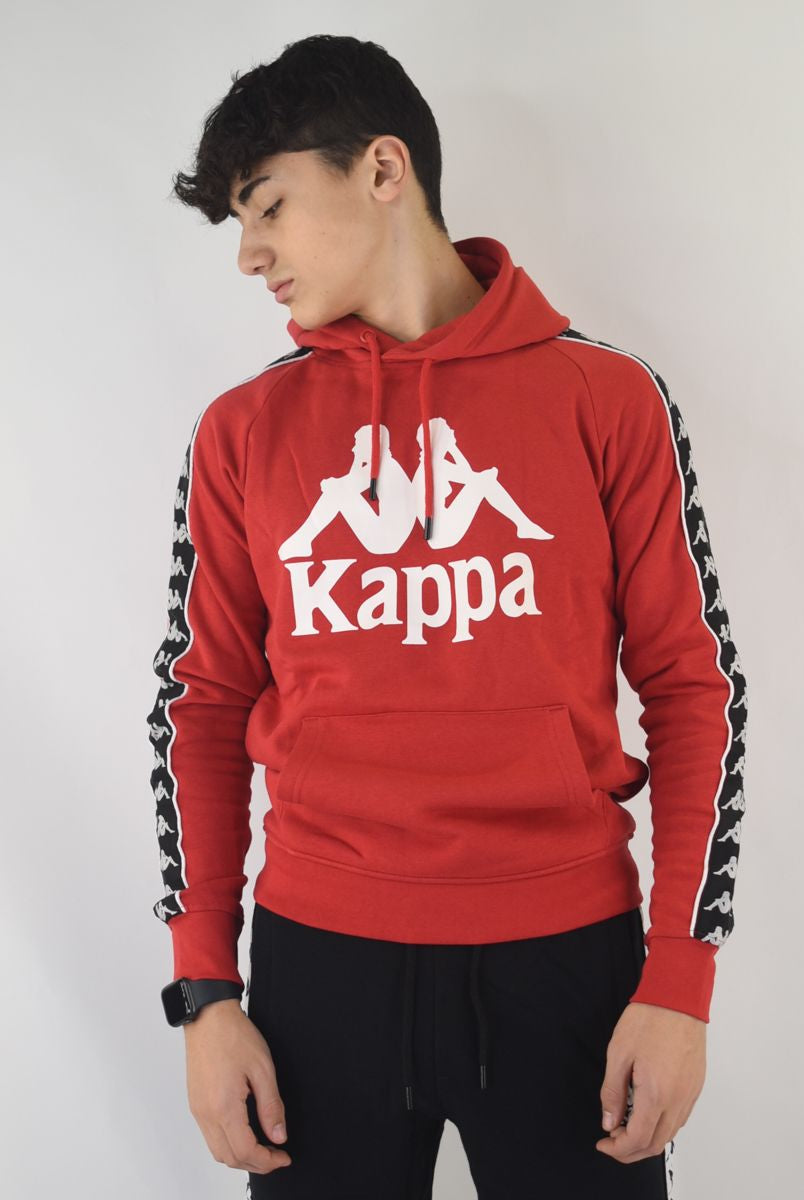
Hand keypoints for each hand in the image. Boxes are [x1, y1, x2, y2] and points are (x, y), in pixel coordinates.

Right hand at [184, 999, 291, 1174]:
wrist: (208, 1016)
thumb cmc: (233, 1035)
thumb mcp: (263, 1068)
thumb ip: (271, 1106)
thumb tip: (278, 1135)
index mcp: (224, 1107)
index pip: (245, 1151)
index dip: (267, 1161)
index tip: (283, 1157)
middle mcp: (206, 1113)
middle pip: (229, 1158)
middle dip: (255, 1164)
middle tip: (276, 1157)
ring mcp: (198, 1110)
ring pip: (217, 1151)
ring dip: (240, 1156)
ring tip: (263, 1148)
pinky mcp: (195, 1103)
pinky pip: (210, 1136)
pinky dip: (228, 1144)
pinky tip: (244, 1134)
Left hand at [596, 1001, 705, 1163]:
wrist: (678, 998)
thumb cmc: (649, 1019)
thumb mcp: (618, 1054)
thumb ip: (612, 1092)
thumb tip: (609, 1122)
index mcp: (656, 1094)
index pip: (637, 1139)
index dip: (618, 1149)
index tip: (603, 1143)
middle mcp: (677, 1100)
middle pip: (655, 1144)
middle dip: (631, 1151)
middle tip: (611, 1141)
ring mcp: (690, 1094)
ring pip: (669, 1133)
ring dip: (646, 1140)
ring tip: (625, 1128)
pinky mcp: (695, 1086)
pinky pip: (679, 1118)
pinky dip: (660, 1126)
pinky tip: (645, 1114)